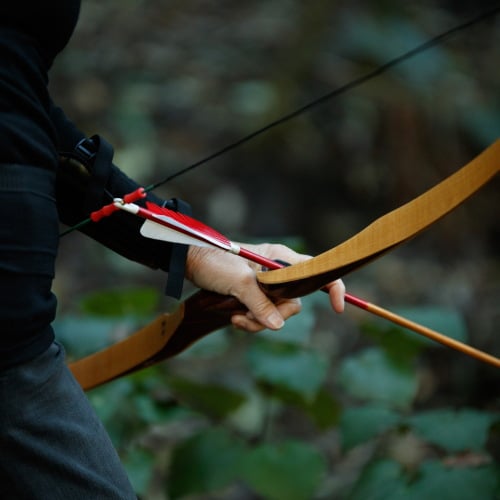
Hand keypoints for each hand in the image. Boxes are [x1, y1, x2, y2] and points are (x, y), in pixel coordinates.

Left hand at [185, 243, 344, 332]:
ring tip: (235, 317)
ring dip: (258, 321)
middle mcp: (278, 272)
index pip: (315, 270)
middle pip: (293, 302)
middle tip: (247, 316)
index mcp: (280, 258)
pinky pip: (263, 316)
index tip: (338, 308)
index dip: (332, 287)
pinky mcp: (254, 297)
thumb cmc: (214, 263)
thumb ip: (260, 303)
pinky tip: (234, 318)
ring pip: (277, 314)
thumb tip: (279, 326)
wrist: (189, 263)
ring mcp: (266, 286)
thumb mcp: (238, 283)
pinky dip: (251, 322)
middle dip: (273, 315)